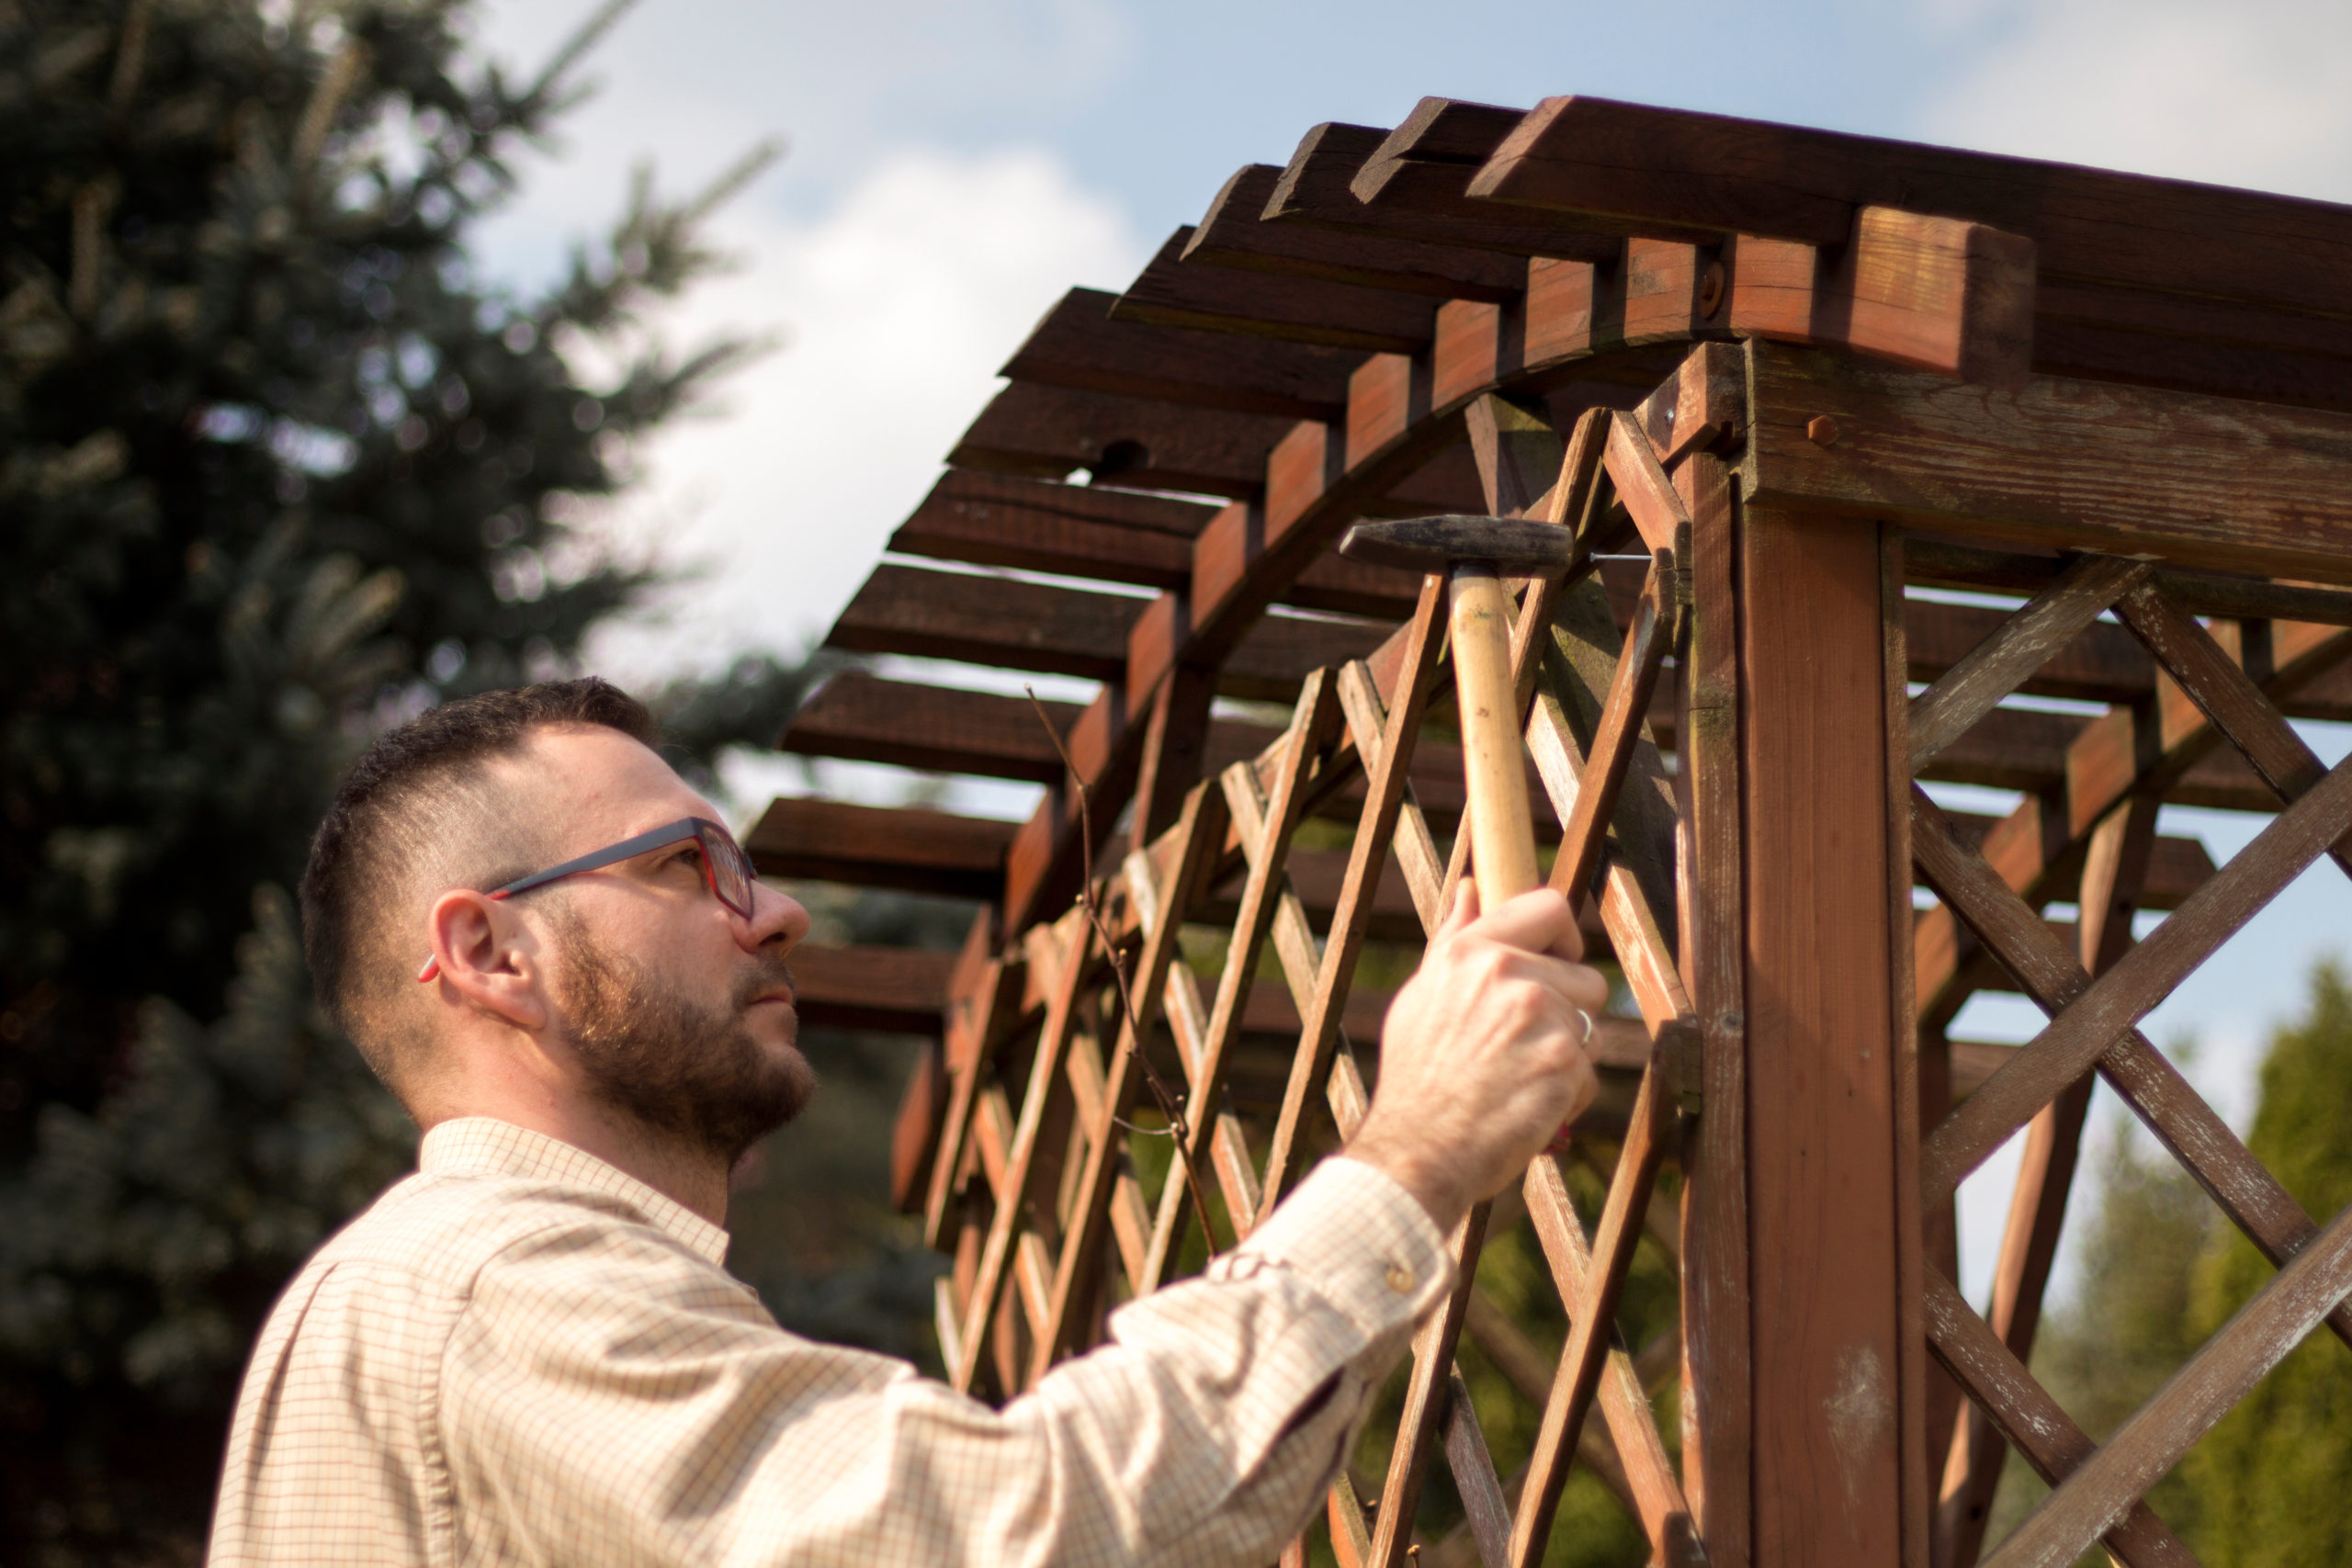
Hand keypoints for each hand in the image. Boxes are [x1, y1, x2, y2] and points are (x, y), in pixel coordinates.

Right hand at [1346, 884, 1607, 1232]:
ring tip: (1515, 1082)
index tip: (1556, 967)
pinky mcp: (1564, 1061)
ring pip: (1590, 1030)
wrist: (1417, 1150)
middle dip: (1567, 1017)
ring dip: (1565, 1060)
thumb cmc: (1417, 1077)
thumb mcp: (1423, 995)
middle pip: (1586, 979)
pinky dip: (1565, 1099)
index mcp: (1471, 950)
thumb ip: (1454, 938)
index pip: (1552, 908)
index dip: (1564, 941)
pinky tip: (1524, 1109)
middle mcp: (1507, 973)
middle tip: (1521, 1052)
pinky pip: (1588, 1075)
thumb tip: (1471, 888)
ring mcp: (1540, 1015)